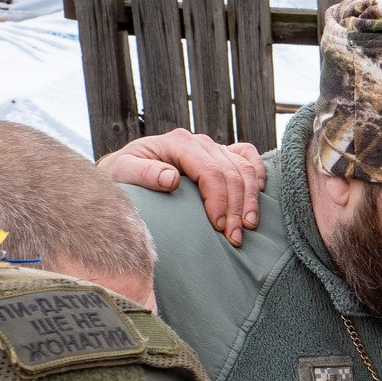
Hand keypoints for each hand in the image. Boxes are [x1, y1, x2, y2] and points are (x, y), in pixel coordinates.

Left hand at [99, 128, 265, 245]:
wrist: (125, 171)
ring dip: (251, 199)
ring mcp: (213, 147)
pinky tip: (258, 197)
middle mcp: (199, 142)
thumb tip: (171, 179)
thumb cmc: (123, 175)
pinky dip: (258, 175)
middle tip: (235, 238)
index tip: (220, 227)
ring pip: (245, 168)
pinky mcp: (222, 154)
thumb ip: (144, 173)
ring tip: (247, 227)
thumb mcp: (123, 172)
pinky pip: (249, 157)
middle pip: (231, 173)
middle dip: (237, 207)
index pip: (210, 171)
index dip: (219, 200)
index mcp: (178, 143)